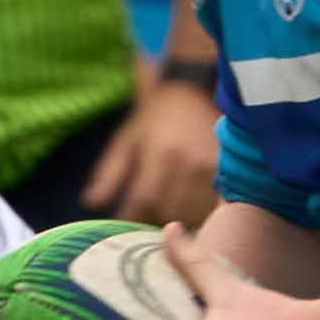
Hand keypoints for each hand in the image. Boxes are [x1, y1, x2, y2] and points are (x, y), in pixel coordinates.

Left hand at [84, 73, 219, 228]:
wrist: (193, 92)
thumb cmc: (154, 119)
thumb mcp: (126, 140)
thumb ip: (109, 173)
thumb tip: (90, 203)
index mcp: (161, 153)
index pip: (144, 199)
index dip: (131, 217)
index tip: (122, 227)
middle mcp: (189, 162)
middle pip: (169, 211)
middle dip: (154, 220)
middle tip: (145, 221)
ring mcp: (212, 168)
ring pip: (192, 213)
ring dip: (177, 221)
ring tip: (168, 217)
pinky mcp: (228, 172)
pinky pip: (212, 207)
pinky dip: (199, 214)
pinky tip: (189, 210)